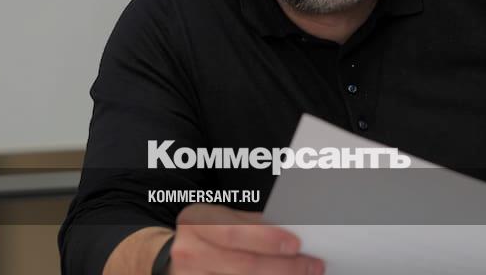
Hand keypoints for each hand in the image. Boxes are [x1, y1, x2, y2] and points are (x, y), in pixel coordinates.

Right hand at [169, 203, 324, 274]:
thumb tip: (294, 232)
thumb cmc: (208, 234)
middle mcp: (189, 252)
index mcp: (197, 221)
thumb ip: (251, 224)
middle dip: (283, 266)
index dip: (267, 239)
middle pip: (243, 264)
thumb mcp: (221, 219)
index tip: (296, 244)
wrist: (174, 256)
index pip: (234, 232)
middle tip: (311, 266)